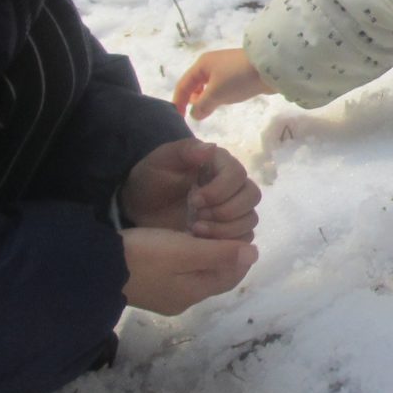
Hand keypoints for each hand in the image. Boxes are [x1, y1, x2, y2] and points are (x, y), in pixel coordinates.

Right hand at [119, 226, 255, 315]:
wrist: (93, 267)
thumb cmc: (143, 256)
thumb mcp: (185, 251)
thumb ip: (219, 253)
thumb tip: (254, 254)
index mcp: (193, 293)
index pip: (231, 276)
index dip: (239, 255)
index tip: (235, 230)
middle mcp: (181, 300)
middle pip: (214, 277)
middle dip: (221, 255)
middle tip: (216, 228)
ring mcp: (163, 296)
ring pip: (195, 275)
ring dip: (202, 256)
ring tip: (198, 231)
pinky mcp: (148, 287)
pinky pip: (177, 274)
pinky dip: (185, 259)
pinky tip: (178, 242)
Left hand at [120, 139, 260, 239]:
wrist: (141, 208)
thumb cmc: (151, 180)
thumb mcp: (161, 161)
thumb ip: (184, 150)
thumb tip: (211, 148)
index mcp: (220, 164)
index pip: (237, 174)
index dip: (220, 190)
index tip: (194, 200)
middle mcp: (233, 185)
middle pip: (251, 196)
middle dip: (226, 210)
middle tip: (198, 217)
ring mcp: (234, 209)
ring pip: (250, 219)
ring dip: (226, 229)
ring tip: (196, 230)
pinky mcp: (230, 230)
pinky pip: (244, 238)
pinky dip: (227, 243)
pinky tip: (202, 241)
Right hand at [173, 49, 273, 120]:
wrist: (270, 67)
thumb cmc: (238, 78)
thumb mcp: (215, 94)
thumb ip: (201, 106)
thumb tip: (195, 114)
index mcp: (201, 64)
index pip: (183, 84)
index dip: (178, 101)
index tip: (178, 117)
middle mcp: (211, 64)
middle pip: (195, 84)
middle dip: (193, 99)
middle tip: (198, 113)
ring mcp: (225, 67)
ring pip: (209, 86)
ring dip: (207, 98)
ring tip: (211, 109)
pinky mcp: (238, 73)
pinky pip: (221, 86)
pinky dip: (219, 95)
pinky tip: (225, 101)